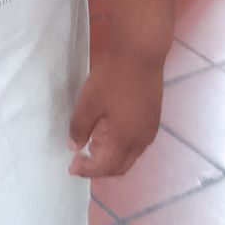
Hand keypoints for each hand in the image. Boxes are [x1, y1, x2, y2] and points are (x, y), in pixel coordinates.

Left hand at [67, 53, 164, 178]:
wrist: (140, 53)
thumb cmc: (112, 78)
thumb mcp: (89, 103)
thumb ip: (80, 128)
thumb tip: (74, 146)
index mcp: (126, 140)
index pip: (105, 167)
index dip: (87, 170)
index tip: (71, 167)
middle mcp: (142, 140)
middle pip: (121, 166)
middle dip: (100, 167)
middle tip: (80, 160)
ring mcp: (150, 128)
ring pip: (130, 153)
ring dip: (111, 155)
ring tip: (91, 144)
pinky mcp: (152, 116)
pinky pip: (136, 141)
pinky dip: (121, 143)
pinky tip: (107, 129)